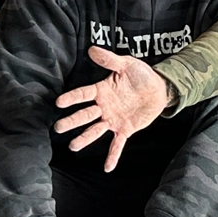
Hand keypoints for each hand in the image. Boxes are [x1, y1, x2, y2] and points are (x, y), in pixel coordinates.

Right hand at [54, 47, 169, 170]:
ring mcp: (113, 119)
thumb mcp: (127, 64)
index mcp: (102, 90)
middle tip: (58, 127)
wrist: (159, 89)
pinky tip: (107, 167)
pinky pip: (117, 144)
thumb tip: (91, 49)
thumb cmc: (141, 75)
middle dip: (72, 121)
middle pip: (85, 115)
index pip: (83, 94)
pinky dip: (112, 156)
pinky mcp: (125, 130)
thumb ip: (110, 59)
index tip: (58, 102)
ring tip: (73, 146)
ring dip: (84, 138)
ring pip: (95, 130)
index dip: (72, 98)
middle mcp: (104, 107)